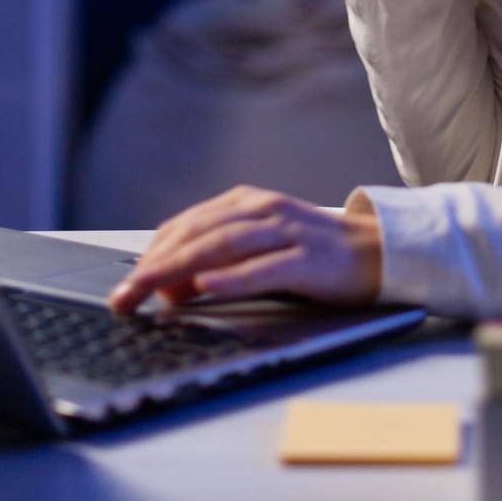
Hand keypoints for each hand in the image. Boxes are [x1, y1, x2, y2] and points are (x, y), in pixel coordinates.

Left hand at [106, 185, 382, 313]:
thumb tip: (173, 288)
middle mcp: (263, 210)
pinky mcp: (308, 259)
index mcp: (247, 204)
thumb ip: (218, 264)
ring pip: (222, 246)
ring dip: (179, 269)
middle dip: (153, 266)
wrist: (378, 253)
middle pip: (197, 234)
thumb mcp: (260, 252)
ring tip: (147, 289)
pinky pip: (264, 268)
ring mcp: (286, 232)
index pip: (186, 225)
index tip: (126, 285)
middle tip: (122, 296)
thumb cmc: (313, 256)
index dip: (152, 254)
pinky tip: (205, 286)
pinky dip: (232, 277)